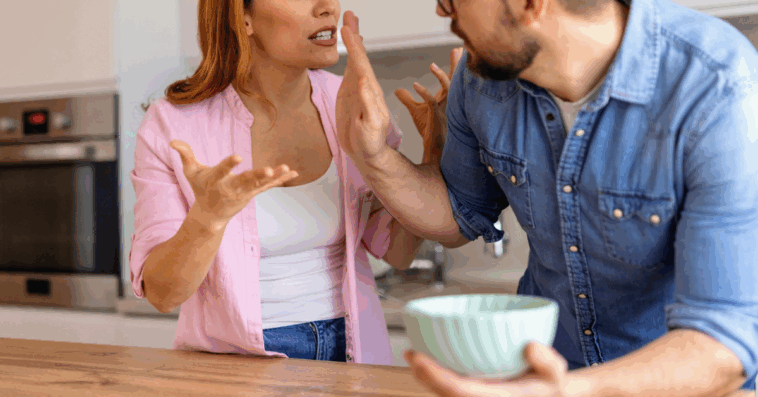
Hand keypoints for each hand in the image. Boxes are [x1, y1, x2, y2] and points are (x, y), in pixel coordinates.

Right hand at [170, 140, 298, 229]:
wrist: (210, 214)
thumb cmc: (200, 189)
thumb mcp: (190, 172)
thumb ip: (185, 155)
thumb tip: (173, 141)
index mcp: (216, 180)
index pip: (222, 171)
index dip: (229, 164)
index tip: (238, 157)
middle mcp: (231, 187)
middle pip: (245, 181)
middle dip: (256, 176)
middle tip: (267, 171)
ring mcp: (244, 192)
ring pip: (259, 184)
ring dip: (273, 177)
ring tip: (285, 169)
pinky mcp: (253, 193)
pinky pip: (268, 186)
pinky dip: (280, 180)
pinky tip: (293, 173)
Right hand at [335, 11, 391, 163]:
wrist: (368, 152)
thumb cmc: (371, 142)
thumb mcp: (370, 125)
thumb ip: (367, 104)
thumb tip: (363, 81)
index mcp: (370, 91)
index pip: (361, 64)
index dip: (354, 46)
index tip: (347, 29)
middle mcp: (365, 85)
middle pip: (360, 56)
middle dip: (354, 36)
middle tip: (349, 15)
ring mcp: (358, 88)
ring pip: (356, 59)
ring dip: (352, 41)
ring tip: (348, 24)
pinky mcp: (352, 93)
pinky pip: (352, 69)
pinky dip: (351, 55)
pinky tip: (350, 48)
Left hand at [395, 47, 462, 165]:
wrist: (434, 149)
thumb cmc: (428, 130)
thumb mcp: (416, 111)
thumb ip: (407, 99)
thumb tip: (397, 90)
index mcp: (446, 98)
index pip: (451, 78)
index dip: (454, 65)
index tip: (457, 50)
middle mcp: (448, 102)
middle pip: (455, 80)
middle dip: (457, 65)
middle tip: (459, 49)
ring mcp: (444, 109)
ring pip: (447, 90)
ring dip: (440, 77)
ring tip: (431, 65)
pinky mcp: (436, 117)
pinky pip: (431, 103)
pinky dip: (424, 93)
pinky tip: (415, 85)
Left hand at [405, 342, 568, 396]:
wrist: (548, 396)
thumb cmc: (548, 385)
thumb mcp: (556, 373)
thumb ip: (547, 361)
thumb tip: (530, 347)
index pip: (460, 391)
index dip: (436, 376)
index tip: (418, 358)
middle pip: (445, 394)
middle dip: (424, 376)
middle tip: (410, 352)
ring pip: (444, 393)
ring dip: (425, 376)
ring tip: (412, 355)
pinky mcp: (474, 394)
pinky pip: (450, 388)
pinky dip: (435, 375)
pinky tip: (426, 361)